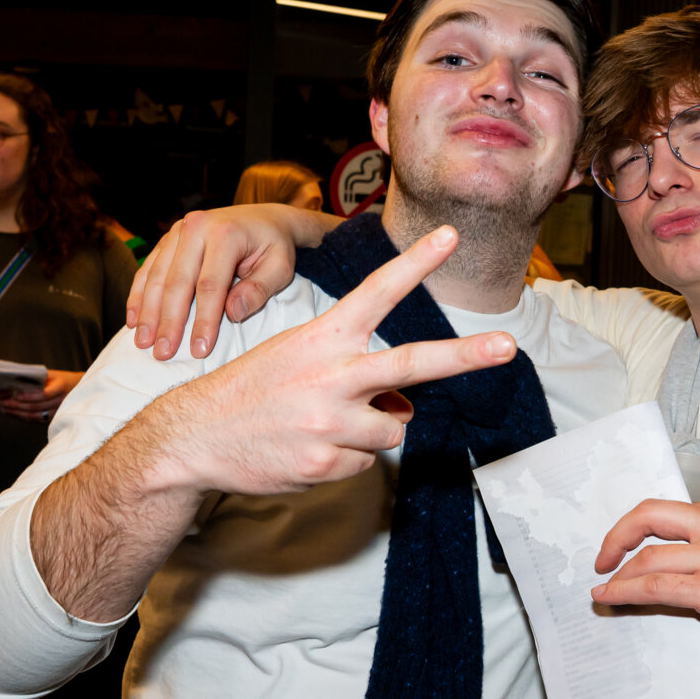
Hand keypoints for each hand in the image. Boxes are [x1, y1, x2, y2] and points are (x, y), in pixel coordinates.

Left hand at [0, 368, 82, 421]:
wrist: (79, 389)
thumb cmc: (62, 380)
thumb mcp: (52, 374)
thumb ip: (38, 378)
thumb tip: (16, 379)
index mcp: (61, 387)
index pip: (44, 395)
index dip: (29, 397)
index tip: (16, 395)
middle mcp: (61, 401)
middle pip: (37, 407)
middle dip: (18, 405)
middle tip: (3, 402)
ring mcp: (58, 412)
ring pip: (35, 416)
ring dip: (18, 413)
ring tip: (6, 408)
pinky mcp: (54, 418)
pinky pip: (37, 420)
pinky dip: (24, 417)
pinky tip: (14, 413)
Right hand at [126, 204, 338, 361]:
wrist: (263, 220)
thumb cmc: (273, 248)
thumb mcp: (280, 268)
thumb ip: (259, 290)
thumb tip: (231, 314)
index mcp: (226, 234)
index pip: (210, 285)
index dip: (203, 320)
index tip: (199, 350)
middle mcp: (196, 227)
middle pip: (177, 281)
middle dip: (168, 321)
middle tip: (163, 353)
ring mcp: (178, 231)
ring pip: (157, 276)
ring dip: (148, 312)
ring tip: (143, 343)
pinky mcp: (167, 240)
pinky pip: (148, 269)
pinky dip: (139, 295)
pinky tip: (133, 320)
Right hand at [155, 226, 514, 496]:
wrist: (192, 436)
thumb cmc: (252, 390)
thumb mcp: (296, 357)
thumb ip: (352, 368)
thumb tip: (404, 406)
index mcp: (322, 338)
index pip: (376, 292)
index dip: (415, 264)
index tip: (449, 237)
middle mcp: (331, 375)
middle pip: (412, 363)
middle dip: (465, 355)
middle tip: (507, 346)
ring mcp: (329, 421)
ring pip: (393, 427)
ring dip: (372, 430)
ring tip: (324, 424)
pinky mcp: (325, 461)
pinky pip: (366, 462)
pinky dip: (347, 458)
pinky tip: (309, 448)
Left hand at [591, 499, 699, 668]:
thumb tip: (664, 572)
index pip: (666, 510)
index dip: (632, 525)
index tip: (617, 545)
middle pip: (649, 516)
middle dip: (615, 538)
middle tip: (600, 561)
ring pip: (649, 556)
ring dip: (617, 576)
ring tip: (604, 593)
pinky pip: (658, 586)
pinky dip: (627, 593)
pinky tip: (611, 601)